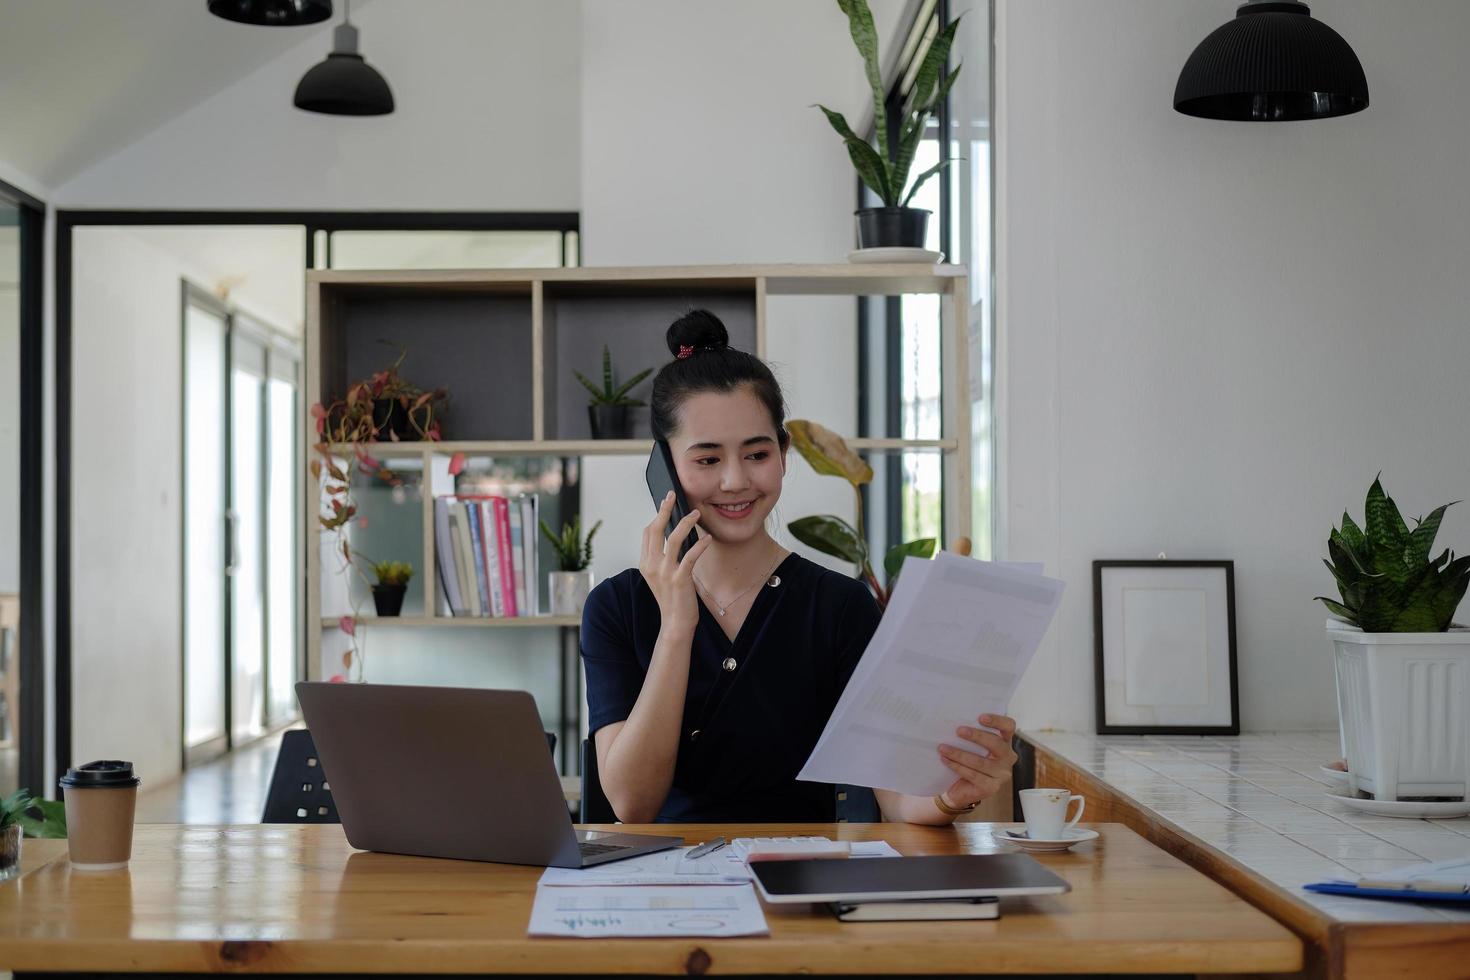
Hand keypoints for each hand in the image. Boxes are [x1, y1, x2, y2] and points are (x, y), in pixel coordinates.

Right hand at [639, 491, 711, 631]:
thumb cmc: (672, 598)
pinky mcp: (679, 579)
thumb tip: (675, 535)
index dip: (657, 515)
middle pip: (656, 530)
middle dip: (665, 510)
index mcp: (645, 563)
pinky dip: (700, 545)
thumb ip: (662, 557)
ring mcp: (664, 572)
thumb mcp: (661, 575)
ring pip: (673, 539)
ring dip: (686, 523)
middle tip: (673, 496)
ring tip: (696, 514)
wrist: (675, 622)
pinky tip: (708, 539)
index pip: (648, 532)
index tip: (666, 502)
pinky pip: (690, 556)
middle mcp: (651, 565)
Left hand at [936, 713, 1018, 811]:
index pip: (1009, 727)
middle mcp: (1007, 758)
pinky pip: (972, 775)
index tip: (980, 717)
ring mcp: (1001, 775)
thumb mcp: (972, 746)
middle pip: (996, 743)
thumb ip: (970, 734)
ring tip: (942, 747)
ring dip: (958, 753)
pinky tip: (945, 760)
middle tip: (958, 730)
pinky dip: (956, 766)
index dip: (997, 720)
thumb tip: (952, 720)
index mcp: (1005, 742)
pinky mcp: (991, 788)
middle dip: (976, 736)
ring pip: (980, 762)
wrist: (962, 789)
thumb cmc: (968, 761)